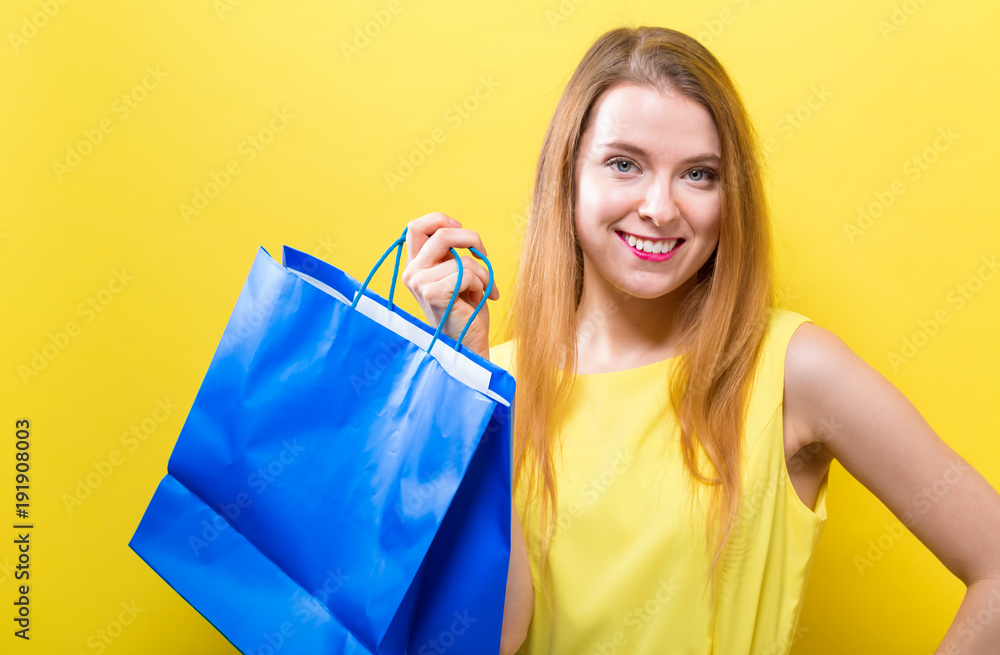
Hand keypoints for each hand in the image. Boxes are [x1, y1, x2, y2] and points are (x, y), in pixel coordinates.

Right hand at [401, 212, 499, 359]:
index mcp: (415, 266)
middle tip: (483, 254)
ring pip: (462, 258)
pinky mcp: (433, 293)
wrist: (469, 345)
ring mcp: (420, 284)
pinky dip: (482, 283)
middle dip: (471, 239)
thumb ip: (449, 254)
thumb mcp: (455, 274)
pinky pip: (467, 272)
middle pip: (441, 233)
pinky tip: (481, 298)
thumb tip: (457, 229)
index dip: (441, 219)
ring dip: (482, 272)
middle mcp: (411, 273)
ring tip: (482, 289)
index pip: (416, 226)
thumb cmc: (466, 310)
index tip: (461, 228)